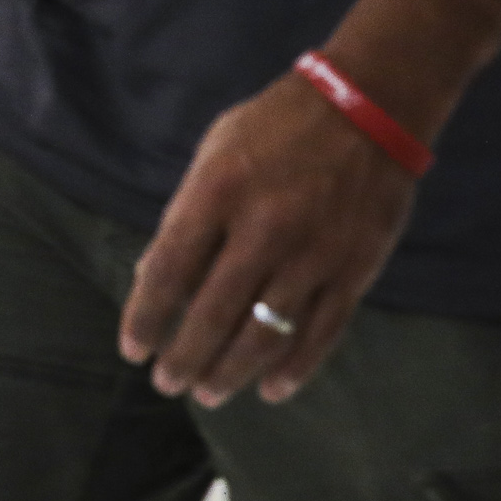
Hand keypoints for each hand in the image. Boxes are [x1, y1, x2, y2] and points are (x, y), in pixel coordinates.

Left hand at [121, 69, 417, 407]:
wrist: (368, 107)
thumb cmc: (276, 126)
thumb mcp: (215, 151)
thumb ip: (184, 215)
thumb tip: (153, 277)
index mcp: (219, 191)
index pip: (168, 271)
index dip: (145, 318)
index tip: (132, 350)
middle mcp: (264, 227)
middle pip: (213, 314)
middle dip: (184, 358)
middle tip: (167, 383)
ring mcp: (314, 253)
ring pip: (265, 335)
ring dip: (231, 373)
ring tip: (209, 392)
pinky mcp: (355, 269)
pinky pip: (320, 333)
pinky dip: (294, 369)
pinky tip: (271, 389)